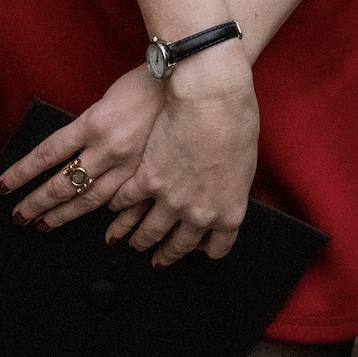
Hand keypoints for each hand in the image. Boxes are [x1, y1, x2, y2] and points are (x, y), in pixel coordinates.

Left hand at [0, 64, 165, 230]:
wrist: (187, 83)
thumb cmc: (144, 84)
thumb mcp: (105, 99)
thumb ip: (88, 128)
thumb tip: (70, 154)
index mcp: (92, 123)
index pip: (46, 154)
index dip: (22, 173)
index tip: (3, 187)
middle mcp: (106, 149)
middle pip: (62, 183)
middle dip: (37, 203)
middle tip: (18, 217)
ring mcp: (129, 166)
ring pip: (89, 199)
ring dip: (63, 215)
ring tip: (44, 225)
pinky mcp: (150, 174)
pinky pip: (126, 205)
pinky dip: (113, 221)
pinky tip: (104, 233)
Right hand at [107, 41, 258, 265]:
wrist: (213, 97)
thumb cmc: (238, 120)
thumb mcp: (244, 164)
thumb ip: (230, 188)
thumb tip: (221, 192)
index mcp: (228, 212)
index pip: (215, 248)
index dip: (203, 249)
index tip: (195, 248)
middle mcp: (199, 214)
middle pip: (178, 246)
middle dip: (165, 255)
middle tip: (156, 259)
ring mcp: (171, 200)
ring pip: (148, 231)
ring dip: (136, 238)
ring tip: (126, 241)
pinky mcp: (147, 180)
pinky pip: (128, 201)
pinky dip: (120, 206)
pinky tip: (114, 207)